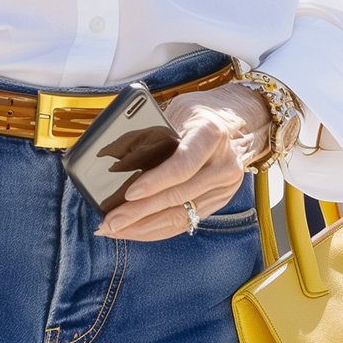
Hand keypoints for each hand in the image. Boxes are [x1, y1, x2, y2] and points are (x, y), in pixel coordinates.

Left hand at [93, 81, 270, 240]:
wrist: (233, 121)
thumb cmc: (195, 113)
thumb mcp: (175, 111)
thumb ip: (151, 134)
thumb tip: (110, 156)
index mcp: (211, 134)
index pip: (182, 165)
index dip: (155, 182)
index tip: (128, 195)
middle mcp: (224, 164)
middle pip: (178, 196)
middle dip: (139, 213)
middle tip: (109, 222)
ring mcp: (225, 187)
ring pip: (181, 216)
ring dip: (143, 227)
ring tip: (114, 230)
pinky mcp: (219, 202)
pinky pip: (185, 222)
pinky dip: (157, 229)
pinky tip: (134, 231)